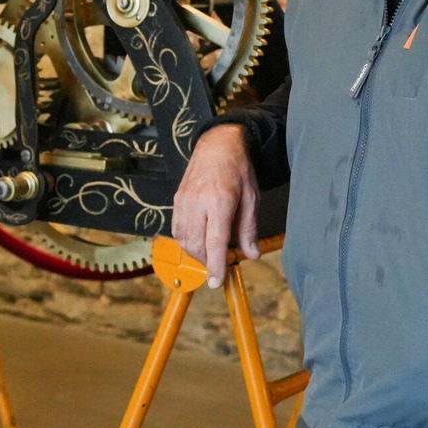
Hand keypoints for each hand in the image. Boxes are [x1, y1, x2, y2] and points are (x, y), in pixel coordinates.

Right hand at [170, 124, 259, 287]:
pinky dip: (187, 240)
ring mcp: (183, 200)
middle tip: (220, 263)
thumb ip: (249, 229)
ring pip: (183, 239)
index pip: (215, 242)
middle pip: (195, 245)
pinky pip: (177, 229)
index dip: (216, 265)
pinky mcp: (176, 199)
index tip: (217, 282)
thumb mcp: (252, 198)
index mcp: (219, 200)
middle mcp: (197, 201)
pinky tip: (200, 238)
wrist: (218, 144)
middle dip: (206, 261)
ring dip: (196, 252)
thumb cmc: (238, 170)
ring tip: (211, 249)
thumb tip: (251, 254)